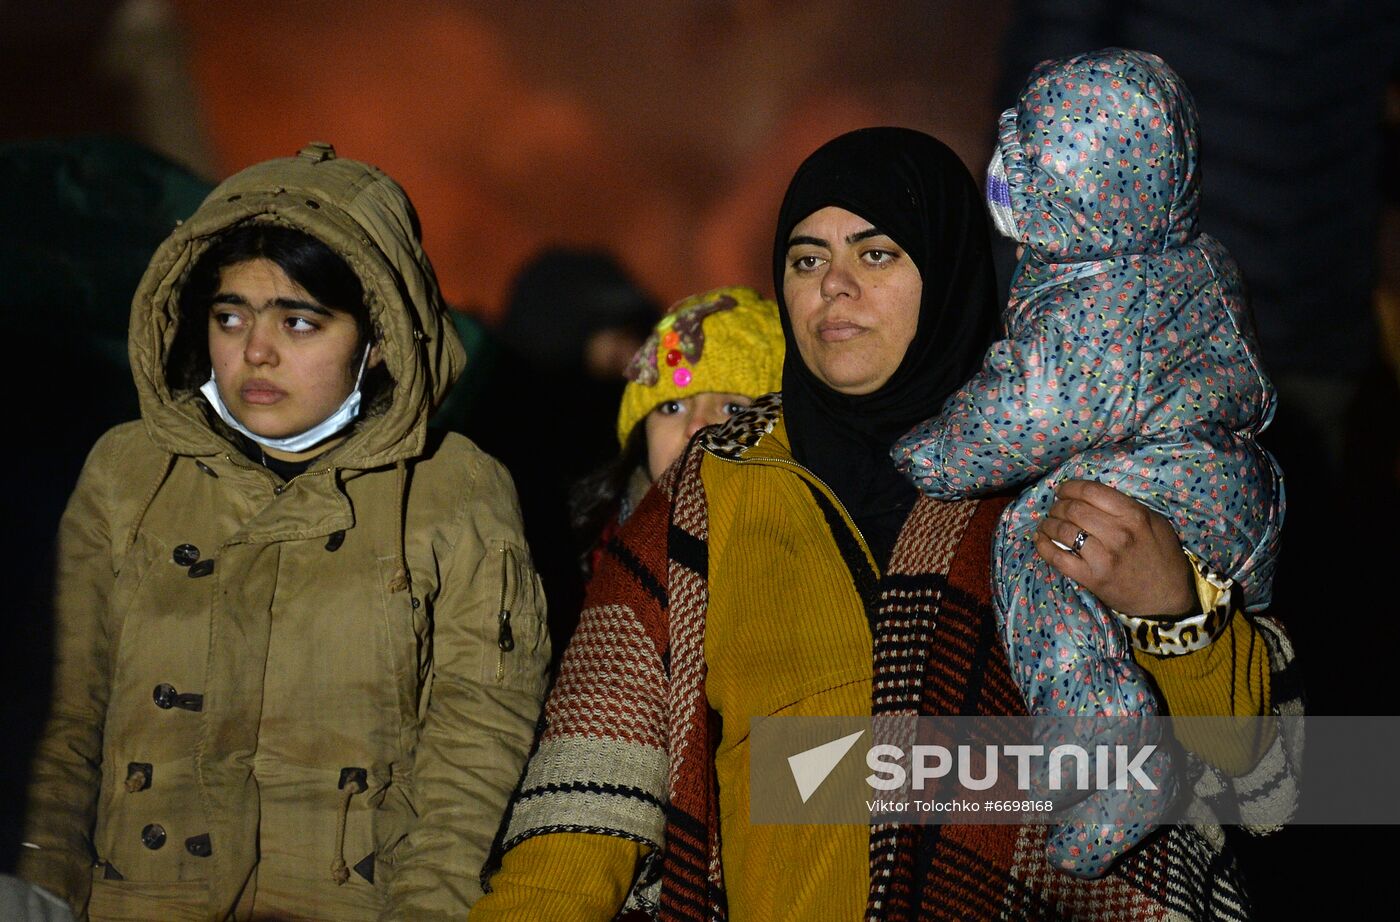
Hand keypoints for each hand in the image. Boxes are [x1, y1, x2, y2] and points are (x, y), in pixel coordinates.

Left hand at [1033, 479, 1194, 616]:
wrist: (1168, 596)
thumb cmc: (1162, 556)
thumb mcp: (1154, 523)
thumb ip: (1126, 507)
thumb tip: (1092, 495)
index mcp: (1134, 515)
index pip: (1091, 491)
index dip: (1070, 487)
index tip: (1062, 490)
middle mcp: (1118, 534)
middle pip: (1073, 509)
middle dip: (1057, 506)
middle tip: (1055, 509)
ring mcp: (1104, 557)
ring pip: (1063, 530)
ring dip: (1048, 524)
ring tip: (1047, 524)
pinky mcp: (1092, 578)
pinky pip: (1058, 558)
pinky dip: (1044, 547)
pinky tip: (1040, 540)